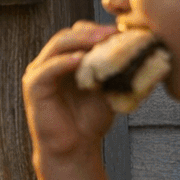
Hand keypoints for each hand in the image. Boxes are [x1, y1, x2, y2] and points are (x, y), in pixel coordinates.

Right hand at [21, 20, 117, 171]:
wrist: (74, 149)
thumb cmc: (90, 120)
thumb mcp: (109, 90)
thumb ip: (118, 71)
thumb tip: (146, 53)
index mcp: (66, 60)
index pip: (79, 34)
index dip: (99, 30)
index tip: (123, 31)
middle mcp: (50, 62)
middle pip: (68, 35)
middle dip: (92, 32)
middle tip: (114, 32)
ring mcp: (40, 73)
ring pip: (58, 46)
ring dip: (79, 41)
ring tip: (100, 40)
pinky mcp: (33, 87)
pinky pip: (47, 69)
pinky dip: (63, 62)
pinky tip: (80, 59)